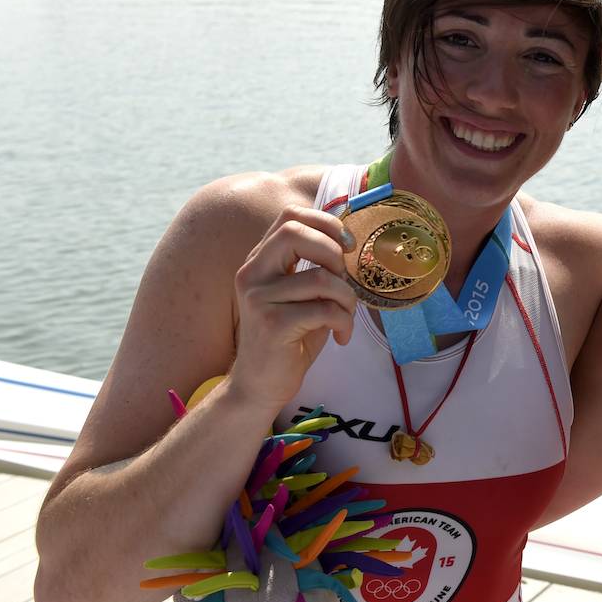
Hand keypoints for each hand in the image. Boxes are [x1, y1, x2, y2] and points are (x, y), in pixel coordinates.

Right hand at [230, 206, 358, 409]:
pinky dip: (343, 322)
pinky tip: (341, 336)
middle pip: (295, 232)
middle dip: (333, 252)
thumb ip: (315, 266)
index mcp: (260, 261)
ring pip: (320, 278)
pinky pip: (324, 310)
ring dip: (347, 298)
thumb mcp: (301, 295)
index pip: (290, 216)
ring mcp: (258, 298)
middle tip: (343, 279)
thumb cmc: (289, 338)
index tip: (347, 246)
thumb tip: (349, 238)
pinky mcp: (272, 325)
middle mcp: (253, 274)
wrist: (261, 385)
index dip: (325, 222)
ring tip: (346, 316)